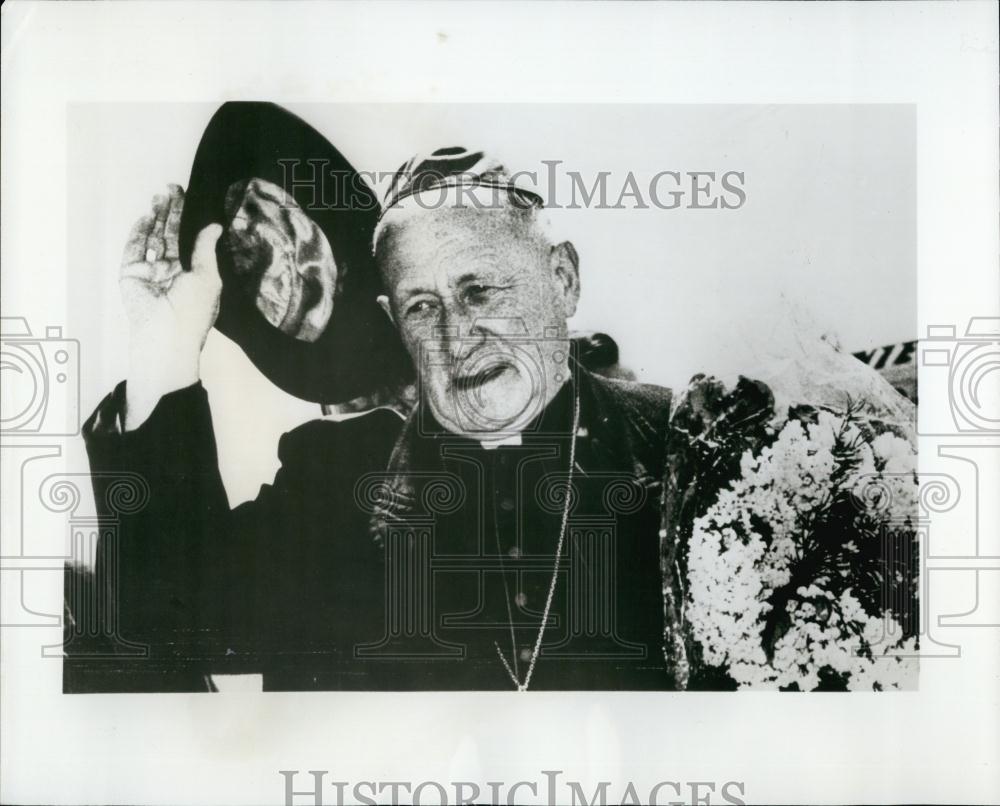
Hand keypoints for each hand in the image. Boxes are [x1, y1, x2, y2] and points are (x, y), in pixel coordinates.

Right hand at [120, 185, 222, 428]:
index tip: (185, 197)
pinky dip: (138, 231)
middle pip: (168, 235)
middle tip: (171, 188)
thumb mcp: (208, 276)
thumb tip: (215, 226)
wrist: (168, 335)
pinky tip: (146, 215)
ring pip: (151, 239)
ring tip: (160, 196)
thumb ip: (206, 248)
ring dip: (154, 217)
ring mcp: (148, 273)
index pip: (186, 241)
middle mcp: (169, 272)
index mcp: (190, 275)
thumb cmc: (194, 311)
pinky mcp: (130, 275)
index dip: (185, 219)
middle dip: (169, 212)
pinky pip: (134, 249)